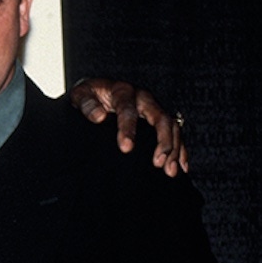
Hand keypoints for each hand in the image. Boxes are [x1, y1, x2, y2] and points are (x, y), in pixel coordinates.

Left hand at [69, 77, 188, 176]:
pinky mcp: (158, 119)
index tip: (126, 148)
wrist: (97, 92)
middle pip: (160, 117)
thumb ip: (87, 104)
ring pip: (172, 126)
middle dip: (162, 141)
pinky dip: (180, 150)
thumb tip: (99, 117)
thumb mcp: (81, 95)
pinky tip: (181, 167)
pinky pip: (175, 133)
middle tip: (157, 163)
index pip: (128, 109)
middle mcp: (143, 98)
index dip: (128, 128)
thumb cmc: (88, 96)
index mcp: (123, 91)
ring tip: (170, 171)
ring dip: (174, 149)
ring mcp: (153, 108)